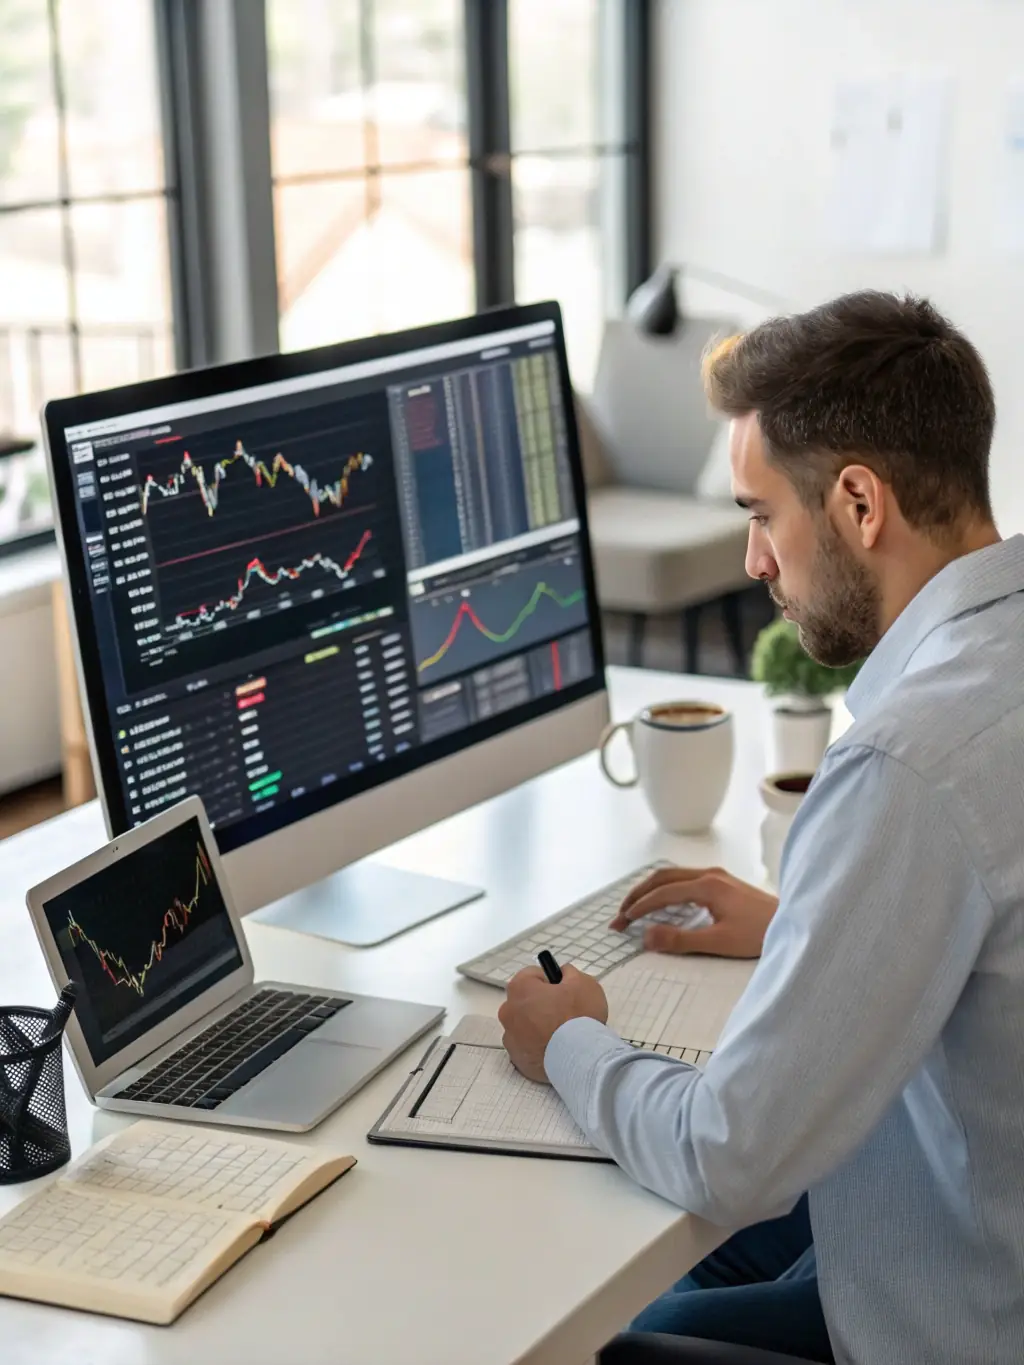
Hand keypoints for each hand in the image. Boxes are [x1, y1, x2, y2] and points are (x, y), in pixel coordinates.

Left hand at [498, 965, 608, 1082]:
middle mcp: (508, 1011)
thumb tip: (563, 975)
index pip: (532, 975)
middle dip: (541, 1004)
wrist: (580, 1058)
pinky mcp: (517, 1059)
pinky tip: (555, 1050)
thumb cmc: (579, 1015)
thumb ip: (569, 973)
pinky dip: (538, 1046)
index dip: (551, 981)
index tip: (564, 991)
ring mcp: (510, 1037)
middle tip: (564, 1013)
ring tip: (561, 1035)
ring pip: (524, 1025)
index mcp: (520, 988)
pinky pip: (527, 1047)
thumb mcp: (583, 983)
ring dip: (537, 1026)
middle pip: (525, 1001)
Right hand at [609, 866, 777, 957]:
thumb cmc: (759, 935)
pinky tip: (663, 902)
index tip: (623, 922)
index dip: (640, 907)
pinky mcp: (723, 881)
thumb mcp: (719, 942)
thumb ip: (681, 940)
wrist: (795, 924)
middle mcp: (709, 874)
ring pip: (673, 874)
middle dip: (638, 894)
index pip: (662, 893)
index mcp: (707, 886)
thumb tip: (646, 936)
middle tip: (620, 914)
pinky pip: (684, 878)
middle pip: (663, 876)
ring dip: (651, 889)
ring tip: (634, 907)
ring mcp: (717, 875)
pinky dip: (665, 888)